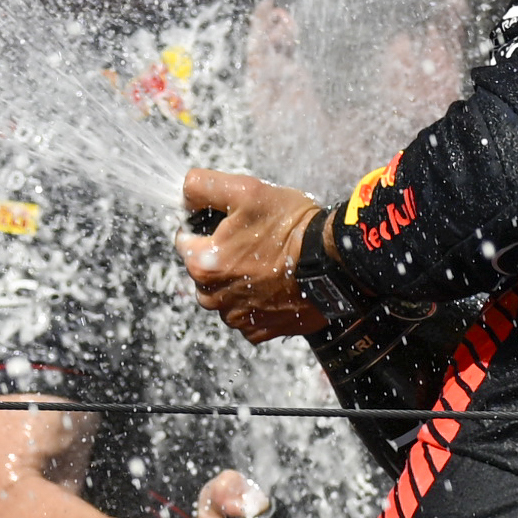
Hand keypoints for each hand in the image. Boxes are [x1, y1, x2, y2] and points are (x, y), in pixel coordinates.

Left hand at [177, 168, 329, 342]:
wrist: (334, 261)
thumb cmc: (290, 227)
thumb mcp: (244, 190)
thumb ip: (201, 186)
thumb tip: (184, 193)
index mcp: (203, 264)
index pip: (184, 240)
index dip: (204, 225)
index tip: (228, 221)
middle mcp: (214, 297)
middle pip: (203, 269)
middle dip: (220, 253)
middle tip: (253, 239)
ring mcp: (238, 318)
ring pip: (223, 293)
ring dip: (237, 278)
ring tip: (266, 261)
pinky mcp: (261, 330)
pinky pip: (246, 314)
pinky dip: (256, 300)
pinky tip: (274, 283)